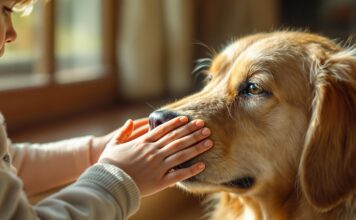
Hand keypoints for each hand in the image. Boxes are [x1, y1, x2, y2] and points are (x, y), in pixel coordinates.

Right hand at [98, 116, 212, 196]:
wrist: (108, 184)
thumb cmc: (109, 164)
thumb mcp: (113, 145)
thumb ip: (123, 133)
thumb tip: (129, 121)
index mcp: (143, 143)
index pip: (164, 130)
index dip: (177, 124)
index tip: (188, 119)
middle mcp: (153, 152)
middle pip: (176, 139)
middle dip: (192, 132)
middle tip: (205, 126)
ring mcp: (158, 166)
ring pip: (181, 154)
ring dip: (196, 147)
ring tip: (209, 141)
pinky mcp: (160, 181)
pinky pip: (179, 175)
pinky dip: (191, 170)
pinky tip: (202, 165)